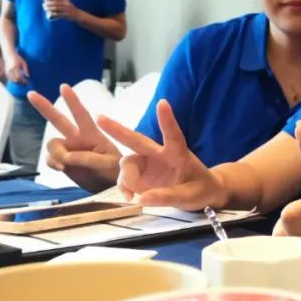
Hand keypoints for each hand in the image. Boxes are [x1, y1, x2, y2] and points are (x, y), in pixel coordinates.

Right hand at [4, 51, 28, 83]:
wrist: (9, 55)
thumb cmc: (18, 58)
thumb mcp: (23, 62)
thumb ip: (26, 69)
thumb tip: (28, 76)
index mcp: (15, 67)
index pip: (19, 77)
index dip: (23, 81)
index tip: (28, 82)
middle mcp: (10, 70)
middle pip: (15, 80)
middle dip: (21, 83)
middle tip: (26, 83)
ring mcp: (7, 72)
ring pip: (12, 80)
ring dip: (18, 82)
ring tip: (23, 82)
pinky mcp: (6, 72)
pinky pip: (10, 79)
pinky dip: (14, 80)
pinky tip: (19, 80)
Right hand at [29, 85, 121, 191]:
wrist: (110, 186)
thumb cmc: (116, 170)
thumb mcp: (111, 163)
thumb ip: (91, 159)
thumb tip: (68, 158)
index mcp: (93, 134)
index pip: (81, 114)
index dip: (73, 101)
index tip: (63, 86)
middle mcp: (78, 138)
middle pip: (59, 120)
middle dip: (44, 107)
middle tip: (31, 94)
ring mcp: (69, 149)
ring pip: (52, 144)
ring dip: (56, 153)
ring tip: (65, 164)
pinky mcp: (63, 162)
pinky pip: (50, 159)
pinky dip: (52, 163)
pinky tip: (61, 168)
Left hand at [42, 0, 79, 21]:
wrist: (77, 14)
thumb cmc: (69, 8)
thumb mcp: (66, 3)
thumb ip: (59, 1)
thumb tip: (49, 0)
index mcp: (66, 0)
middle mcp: (66, 4)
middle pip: (55, 3)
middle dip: (48, 3)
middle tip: (43, 4)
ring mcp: (66, 9)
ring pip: (56, 8)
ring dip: (49, 8)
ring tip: (45, 8)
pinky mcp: (65, 15)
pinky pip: (57, 14)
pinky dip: (52, 13)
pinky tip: (49, 13)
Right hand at [96, 99, 225, 209]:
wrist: (201, 193)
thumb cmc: (201, 189)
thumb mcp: (190, 196)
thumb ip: (168, 197)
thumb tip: (143, 198)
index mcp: (178, 154)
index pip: (173, 136)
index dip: (167, 120)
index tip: (163, 102)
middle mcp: (159, 154)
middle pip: (137, 140)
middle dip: (118, 130)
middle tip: (99, 118)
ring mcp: (148, 163)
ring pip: (127, 163)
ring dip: (125, 177)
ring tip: (132, 194)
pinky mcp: (141, 174)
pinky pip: (124, 177)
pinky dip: (123, 186)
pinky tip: (130, 196)